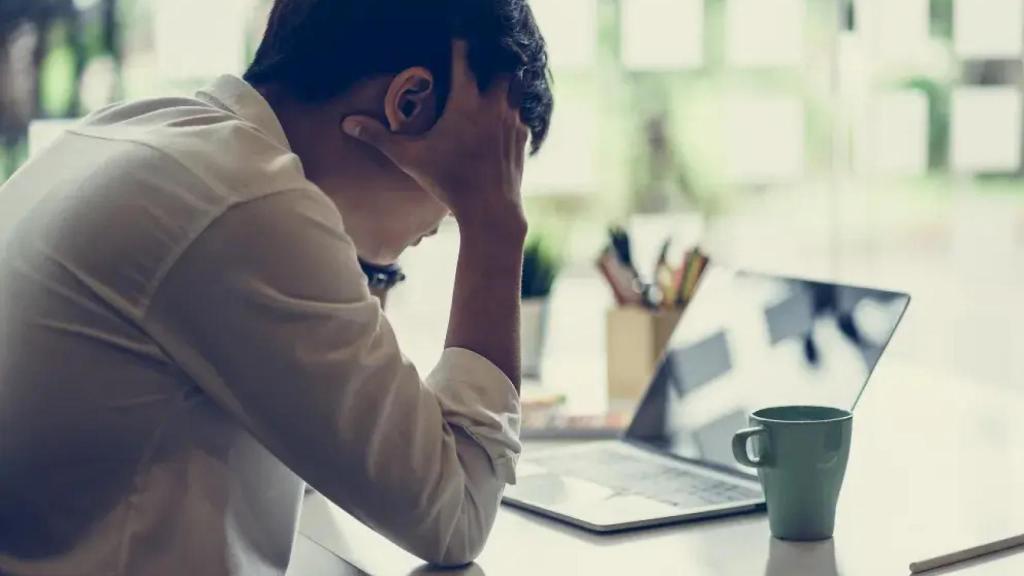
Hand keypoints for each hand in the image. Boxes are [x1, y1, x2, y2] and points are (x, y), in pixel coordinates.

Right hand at [342, 42, 528, 234]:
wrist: (490, 208)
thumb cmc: (448, 181)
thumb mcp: (410, 158)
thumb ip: (380, 137)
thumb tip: (349, 124)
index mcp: (466, 101)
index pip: (464, 57)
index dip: (459, 48)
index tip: (454, 47)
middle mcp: (494, 104)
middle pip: (499, 69)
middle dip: (488, 70)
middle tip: (473, 79)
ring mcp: (513, 119)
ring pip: (515, 89)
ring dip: (503, 90)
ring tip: (487, 100)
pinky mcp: (523, 136)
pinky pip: (521, 115)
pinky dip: (511, 115)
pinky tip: (498, 127)